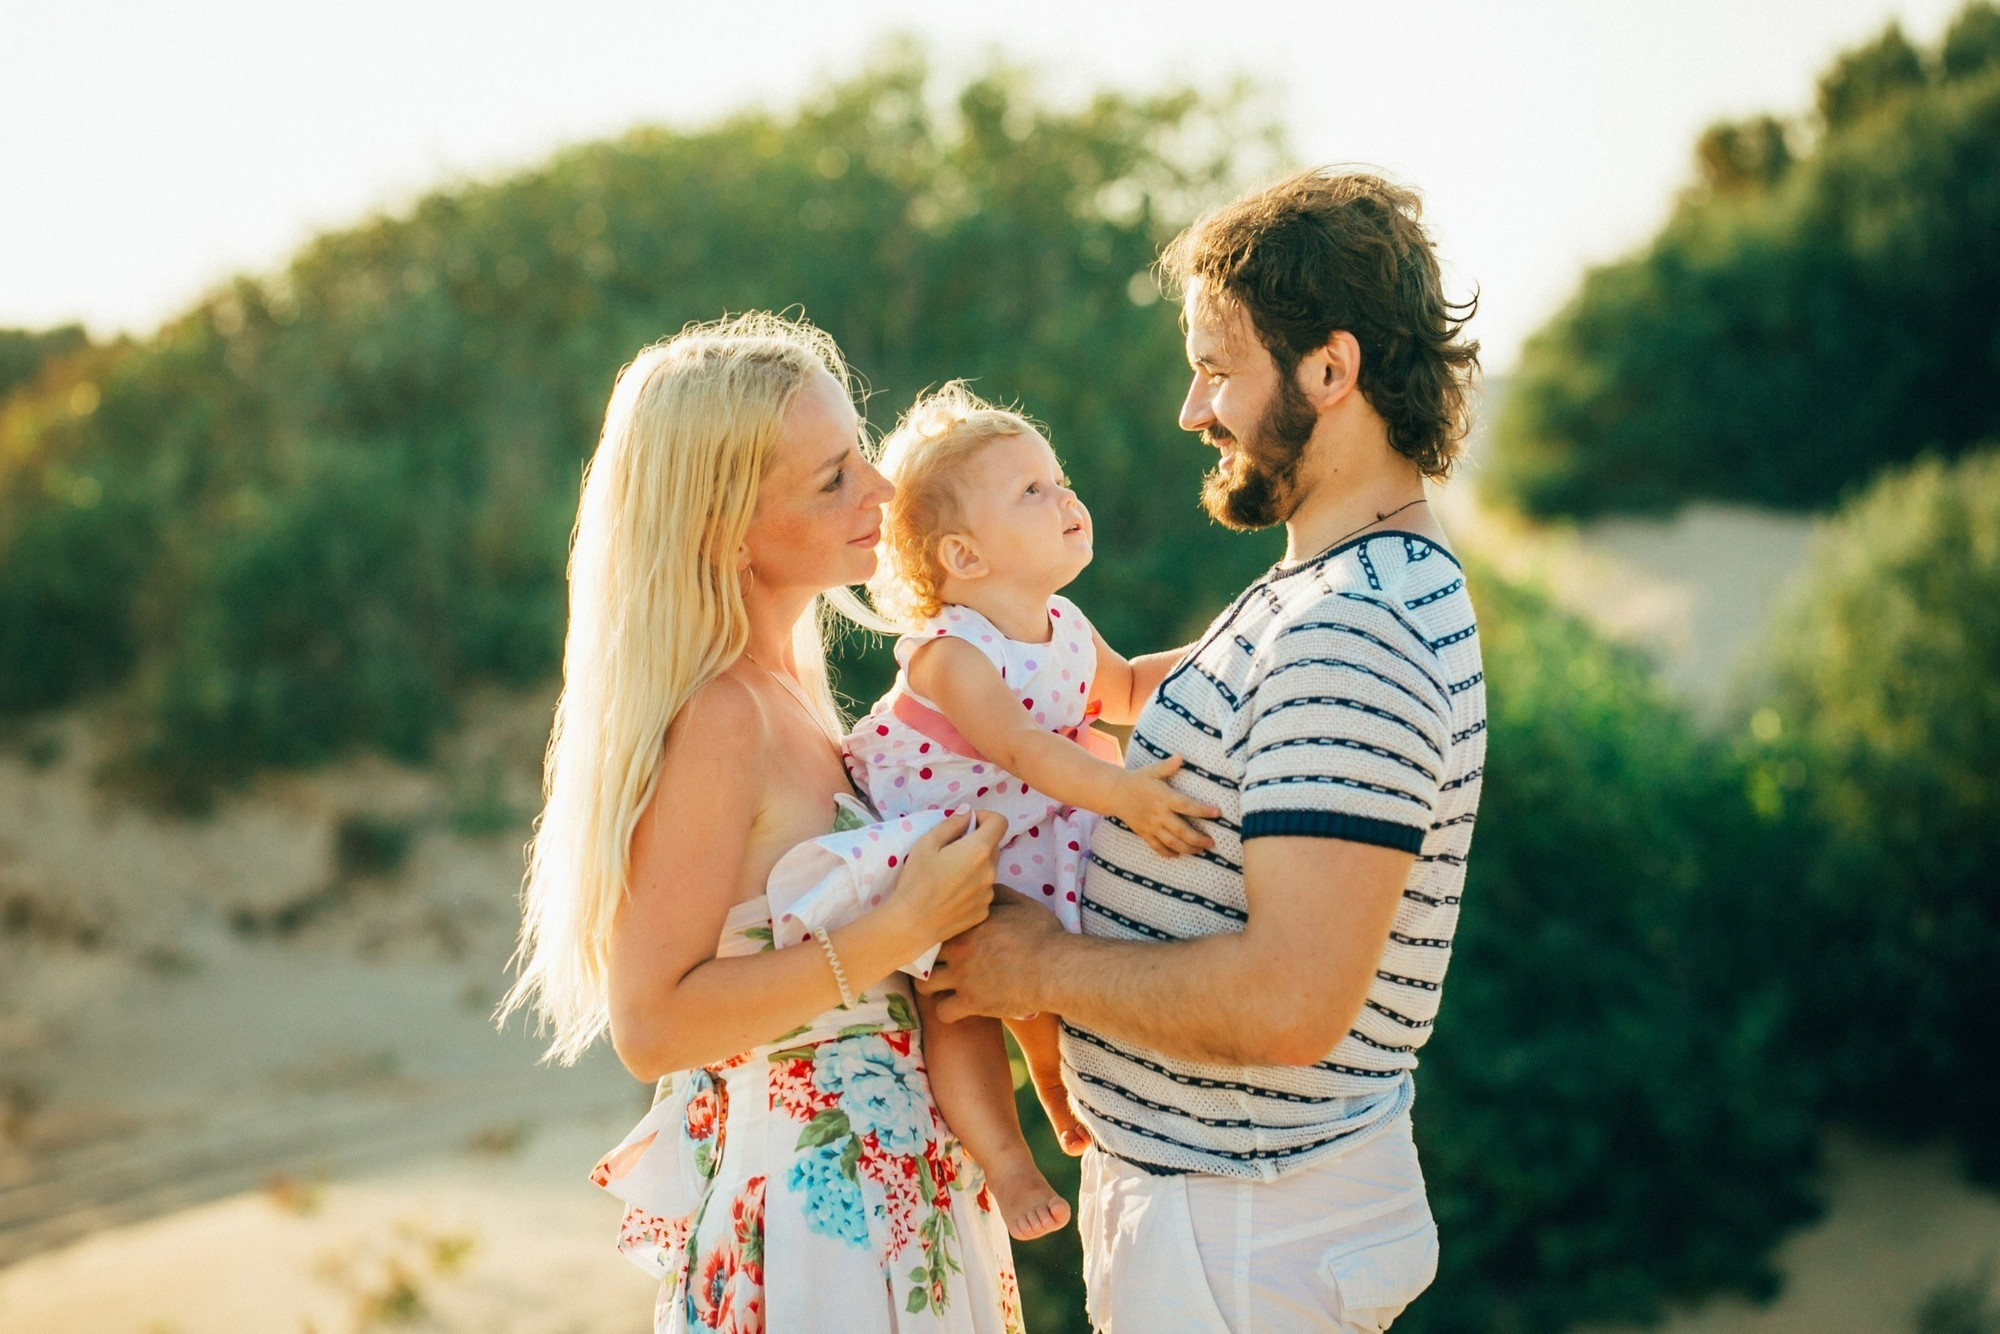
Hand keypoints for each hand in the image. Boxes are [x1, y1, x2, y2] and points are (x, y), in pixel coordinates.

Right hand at [888, 809, 1008, 945]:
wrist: (912, 924)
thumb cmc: (916, 880)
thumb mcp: (926, 843)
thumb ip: (951, 824)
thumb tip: (967, 812)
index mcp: (979, 850)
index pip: (1000, 823)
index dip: (985, 817)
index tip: (968, 823)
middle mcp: (991, 871)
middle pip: (994, 847)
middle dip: (977, 842)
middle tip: (952, 850)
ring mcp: (989, 894)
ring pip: (988, 870)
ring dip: (975, 866)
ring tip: (949, 875)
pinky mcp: (984, 911)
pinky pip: (983, 890)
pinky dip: (973, 886)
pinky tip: (951, 894)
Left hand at [915, 890, 1065, 1021]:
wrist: (1055, 969)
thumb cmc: (1043, 935)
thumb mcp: (1022, 905)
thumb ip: (998, 895)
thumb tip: (984, 888)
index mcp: (968, 925)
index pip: (932, 927)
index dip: (934, 935)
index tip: (940, 941)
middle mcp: (959, 950)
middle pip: (922, 956)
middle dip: (927, 961)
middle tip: (937, 965)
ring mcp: (962, 977)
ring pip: (924, 986)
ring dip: (931, 988)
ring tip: (942, 987)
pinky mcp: (971, 1002)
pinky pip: (942, 1013)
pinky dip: (947, 1011)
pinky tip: (957, 1007)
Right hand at [1113, 755, 1220, 855]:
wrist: (1115, 793)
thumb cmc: (1137, 780)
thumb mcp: (1152, 770)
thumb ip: (1167, 766)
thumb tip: (1181, 756)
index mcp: (1163, 797)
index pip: (1186, 805)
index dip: (1202, 810)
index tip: (1218, 813)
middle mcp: (1159, 814)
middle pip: (1181, 830)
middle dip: (1198, 838)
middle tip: (1212, 842)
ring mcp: (1151, 826)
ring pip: (1172, 842)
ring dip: (1188, 848)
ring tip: (1201, 850)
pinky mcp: (1144, 833)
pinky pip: (1157, 847)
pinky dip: (1168, 853)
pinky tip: (1179, 855)